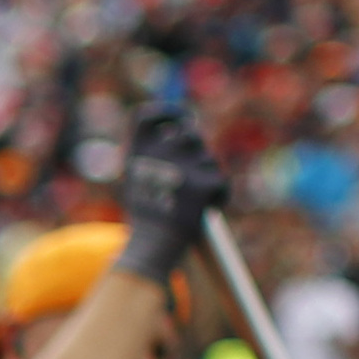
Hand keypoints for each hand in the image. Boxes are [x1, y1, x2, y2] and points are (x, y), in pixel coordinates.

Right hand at [113, 114, 226, 288]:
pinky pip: (221, 182)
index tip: (178, 120)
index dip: (167, 113)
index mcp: (140, 153)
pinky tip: (209, 208)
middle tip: (194, 169)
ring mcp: (186, 166)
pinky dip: (218, 196)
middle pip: (188, 134)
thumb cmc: (146, 218)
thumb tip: (181, 132)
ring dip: (206, 175)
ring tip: (195, 199)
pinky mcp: (207, 182)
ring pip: (208, 159)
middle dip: (194, 149)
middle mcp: (162, 153)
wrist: (153, 246)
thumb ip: (154, 156)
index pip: (149, 115)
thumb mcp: (137, 182)